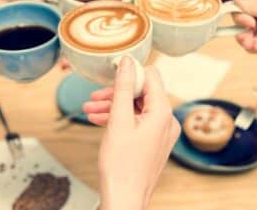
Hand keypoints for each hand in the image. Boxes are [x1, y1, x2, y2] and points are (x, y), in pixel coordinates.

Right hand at [83, 57, 179, 209]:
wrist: (125, 199)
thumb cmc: (122, 166)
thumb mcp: (119, 120)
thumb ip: (123, 88)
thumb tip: (128, 61)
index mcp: (163, 112)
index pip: (150, 77)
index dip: (130, 73)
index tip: (110, 74)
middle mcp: (167, 121)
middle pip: (142, 93)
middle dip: (116, 93)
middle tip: (94, 98)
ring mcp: (161, 133)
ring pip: (137, 108)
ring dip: (113, 107)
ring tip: (89, 111)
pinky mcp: (154, 142)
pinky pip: (137, 122)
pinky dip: (120, 119)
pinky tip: (99, 120)